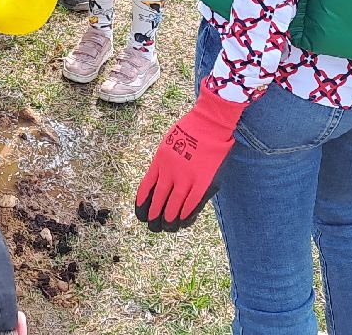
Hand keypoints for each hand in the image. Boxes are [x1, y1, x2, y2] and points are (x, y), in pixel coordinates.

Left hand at [136, 94, 248, 230]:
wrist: (210, 123)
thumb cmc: (190, 131)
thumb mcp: (168, 144)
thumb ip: (163, 163)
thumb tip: (159, 181)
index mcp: (159, 162)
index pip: (145, 189)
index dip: (142, 205)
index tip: (141, 216)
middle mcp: (170, 172)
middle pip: (157, 202)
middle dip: (154, 218)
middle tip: (153, 227)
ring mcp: (186, 178)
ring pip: (173, 207)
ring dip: (169, 221)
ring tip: (167, 228)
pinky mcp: (203, 182)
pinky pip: (191, 204)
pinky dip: (186, 215)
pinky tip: (182, 222)